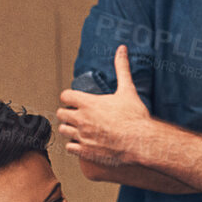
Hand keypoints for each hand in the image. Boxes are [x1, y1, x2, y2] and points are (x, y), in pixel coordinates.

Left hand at [57, 46, 150, 165]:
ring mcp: (82, 137)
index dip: (69, 97)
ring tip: (80, 128)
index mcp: (89, 103)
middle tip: (78, 114)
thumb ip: (122, 68)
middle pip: (61, 113)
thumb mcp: (128, 89)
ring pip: (63, 130)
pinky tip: (83, 142)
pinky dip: (74, 145)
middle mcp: (82, 120)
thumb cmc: (135, 117)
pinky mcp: (85, 151)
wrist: (141, 142)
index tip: (76, 99)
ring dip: (70, 128)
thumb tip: (122, 49)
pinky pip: (69, 148)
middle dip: (68, 112)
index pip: (65, 96)